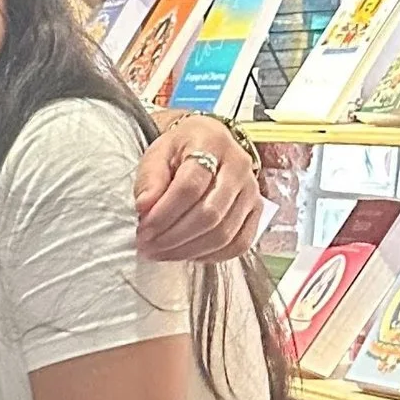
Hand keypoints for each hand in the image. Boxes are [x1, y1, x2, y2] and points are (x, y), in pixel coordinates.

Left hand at [134, 118, 261, 262]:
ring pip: (224, 233)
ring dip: (187, 250)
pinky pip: (240, 243)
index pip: (189, 187)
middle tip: (147, 246)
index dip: (163, 214)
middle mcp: (240, 166)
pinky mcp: (256, 210)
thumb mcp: (157, 154)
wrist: (206, 146)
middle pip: (209, 214)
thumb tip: (144, 206)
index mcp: (212, 144)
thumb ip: (150, 178)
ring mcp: (252, 190)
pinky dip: (211, 256)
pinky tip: (186, 254)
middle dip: (173, 237)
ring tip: (160, 252)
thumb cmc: (179, 151)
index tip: (142, 229)